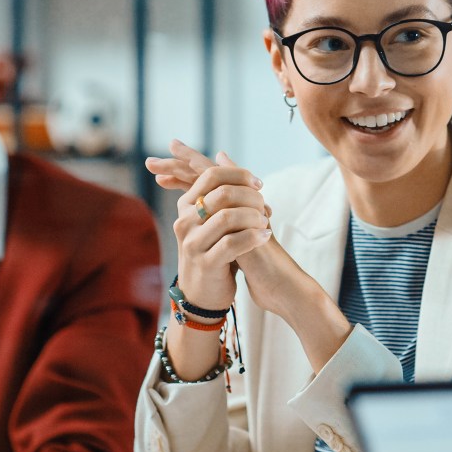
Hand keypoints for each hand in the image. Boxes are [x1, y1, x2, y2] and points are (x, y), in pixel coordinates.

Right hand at [145, 142, 271, 311]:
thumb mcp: (212, 219)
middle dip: (249, 195)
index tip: (259, 183)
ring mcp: (192, 243)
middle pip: (220, 193)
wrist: (202, 295)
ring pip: (227, 217)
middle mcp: (184, 222)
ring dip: (254, 216)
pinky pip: (233, 243)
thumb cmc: (213, 252)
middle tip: (266, 205)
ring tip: (267, 222)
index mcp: (185, 207)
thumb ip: (219, 190)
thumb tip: (223, 156)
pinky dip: (254, 237)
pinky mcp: (205, 263)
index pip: (210, 175)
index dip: (238, 175)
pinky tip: (266, 236)